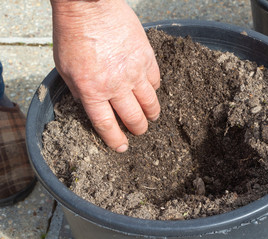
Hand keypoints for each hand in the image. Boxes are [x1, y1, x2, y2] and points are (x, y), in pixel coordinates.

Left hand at [51, 0, 160, 151]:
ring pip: (150, 103)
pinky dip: (154, 89)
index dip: (115, 140)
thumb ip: (79, 91)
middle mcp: (115, 86)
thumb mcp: (64, 69)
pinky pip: (156, 81)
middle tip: (139, 130)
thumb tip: (91, 106)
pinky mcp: (146, 58)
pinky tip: (150, 89)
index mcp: (92, 90)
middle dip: (137, 129)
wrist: (90, 5)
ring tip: (152, 116)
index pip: (107, 125)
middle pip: (133, 118)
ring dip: (151, 114)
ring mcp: (134, 72)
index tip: (122, 147)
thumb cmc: (73, 34)